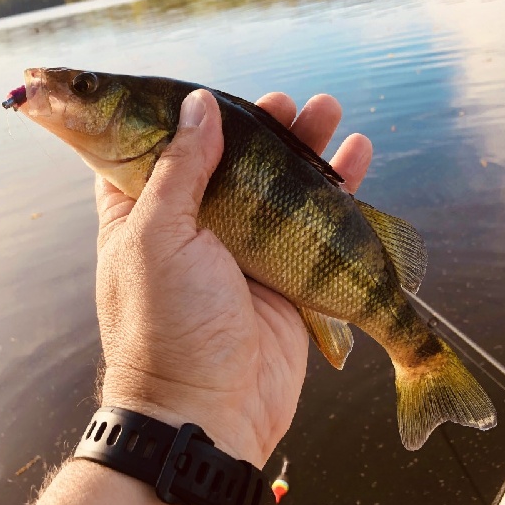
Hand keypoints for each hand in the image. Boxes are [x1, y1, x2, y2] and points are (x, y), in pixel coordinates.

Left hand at [94, 89, 371, 467]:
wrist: (208, 413)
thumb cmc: (167, 325)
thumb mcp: (158, 236)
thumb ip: (180, 168)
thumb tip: (200, 105)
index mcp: (146, 214)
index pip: (159, 149)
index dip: (187, 117)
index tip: (218, 92)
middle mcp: (194, 228)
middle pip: (231, 161)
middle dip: (263, 128)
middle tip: (293, 103)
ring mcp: (242, 250)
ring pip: (278, 186)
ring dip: (306, 149)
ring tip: (329, 112)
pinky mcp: (284, 275)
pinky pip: (314, 224)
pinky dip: (338, 191)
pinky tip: (358, 155)